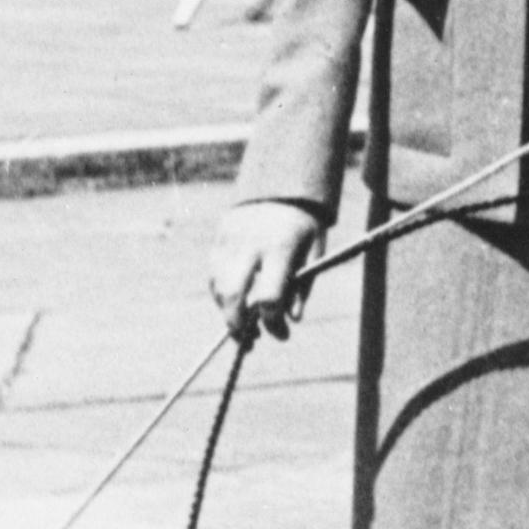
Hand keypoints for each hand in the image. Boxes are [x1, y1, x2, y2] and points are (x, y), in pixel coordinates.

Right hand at [208, 202, 322, 342]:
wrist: (281, 188)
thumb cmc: (303, 226)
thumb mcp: (315, 252)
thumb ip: (303, 286)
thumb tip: (293, 319)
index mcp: (281, 247)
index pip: (270, 296)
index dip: (274, 322)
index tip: (282, 334)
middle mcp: (250, 245)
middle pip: (233, 294)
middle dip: (237, 324)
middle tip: (249, 340)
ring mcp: (230, 242)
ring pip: (218, 287)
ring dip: (227, 312)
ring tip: (244, 327)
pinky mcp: (218, 241)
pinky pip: (213, 276)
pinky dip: (221, 295)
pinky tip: (236, 304)